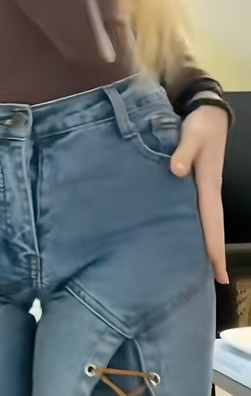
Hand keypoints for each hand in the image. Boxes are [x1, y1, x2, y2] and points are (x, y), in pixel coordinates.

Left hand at [170, 106, 229, 283]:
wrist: (208, 114)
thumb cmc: (200, 126)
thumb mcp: (192, 135)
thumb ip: (183, 152)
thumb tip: (176, 171)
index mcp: (208, 184)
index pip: (212, 222)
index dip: (215, 247)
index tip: (218, 271)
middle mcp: (208, 191)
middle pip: (213, 228)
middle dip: (215, 254)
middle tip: (216, 281)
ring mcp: (204, 189)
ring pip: (206, 222)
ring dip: (207, 244)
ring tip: (202, 268)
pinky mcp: (197, 184)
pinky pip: (198, 212)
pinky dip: (197, 228)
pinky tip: (188, 238)